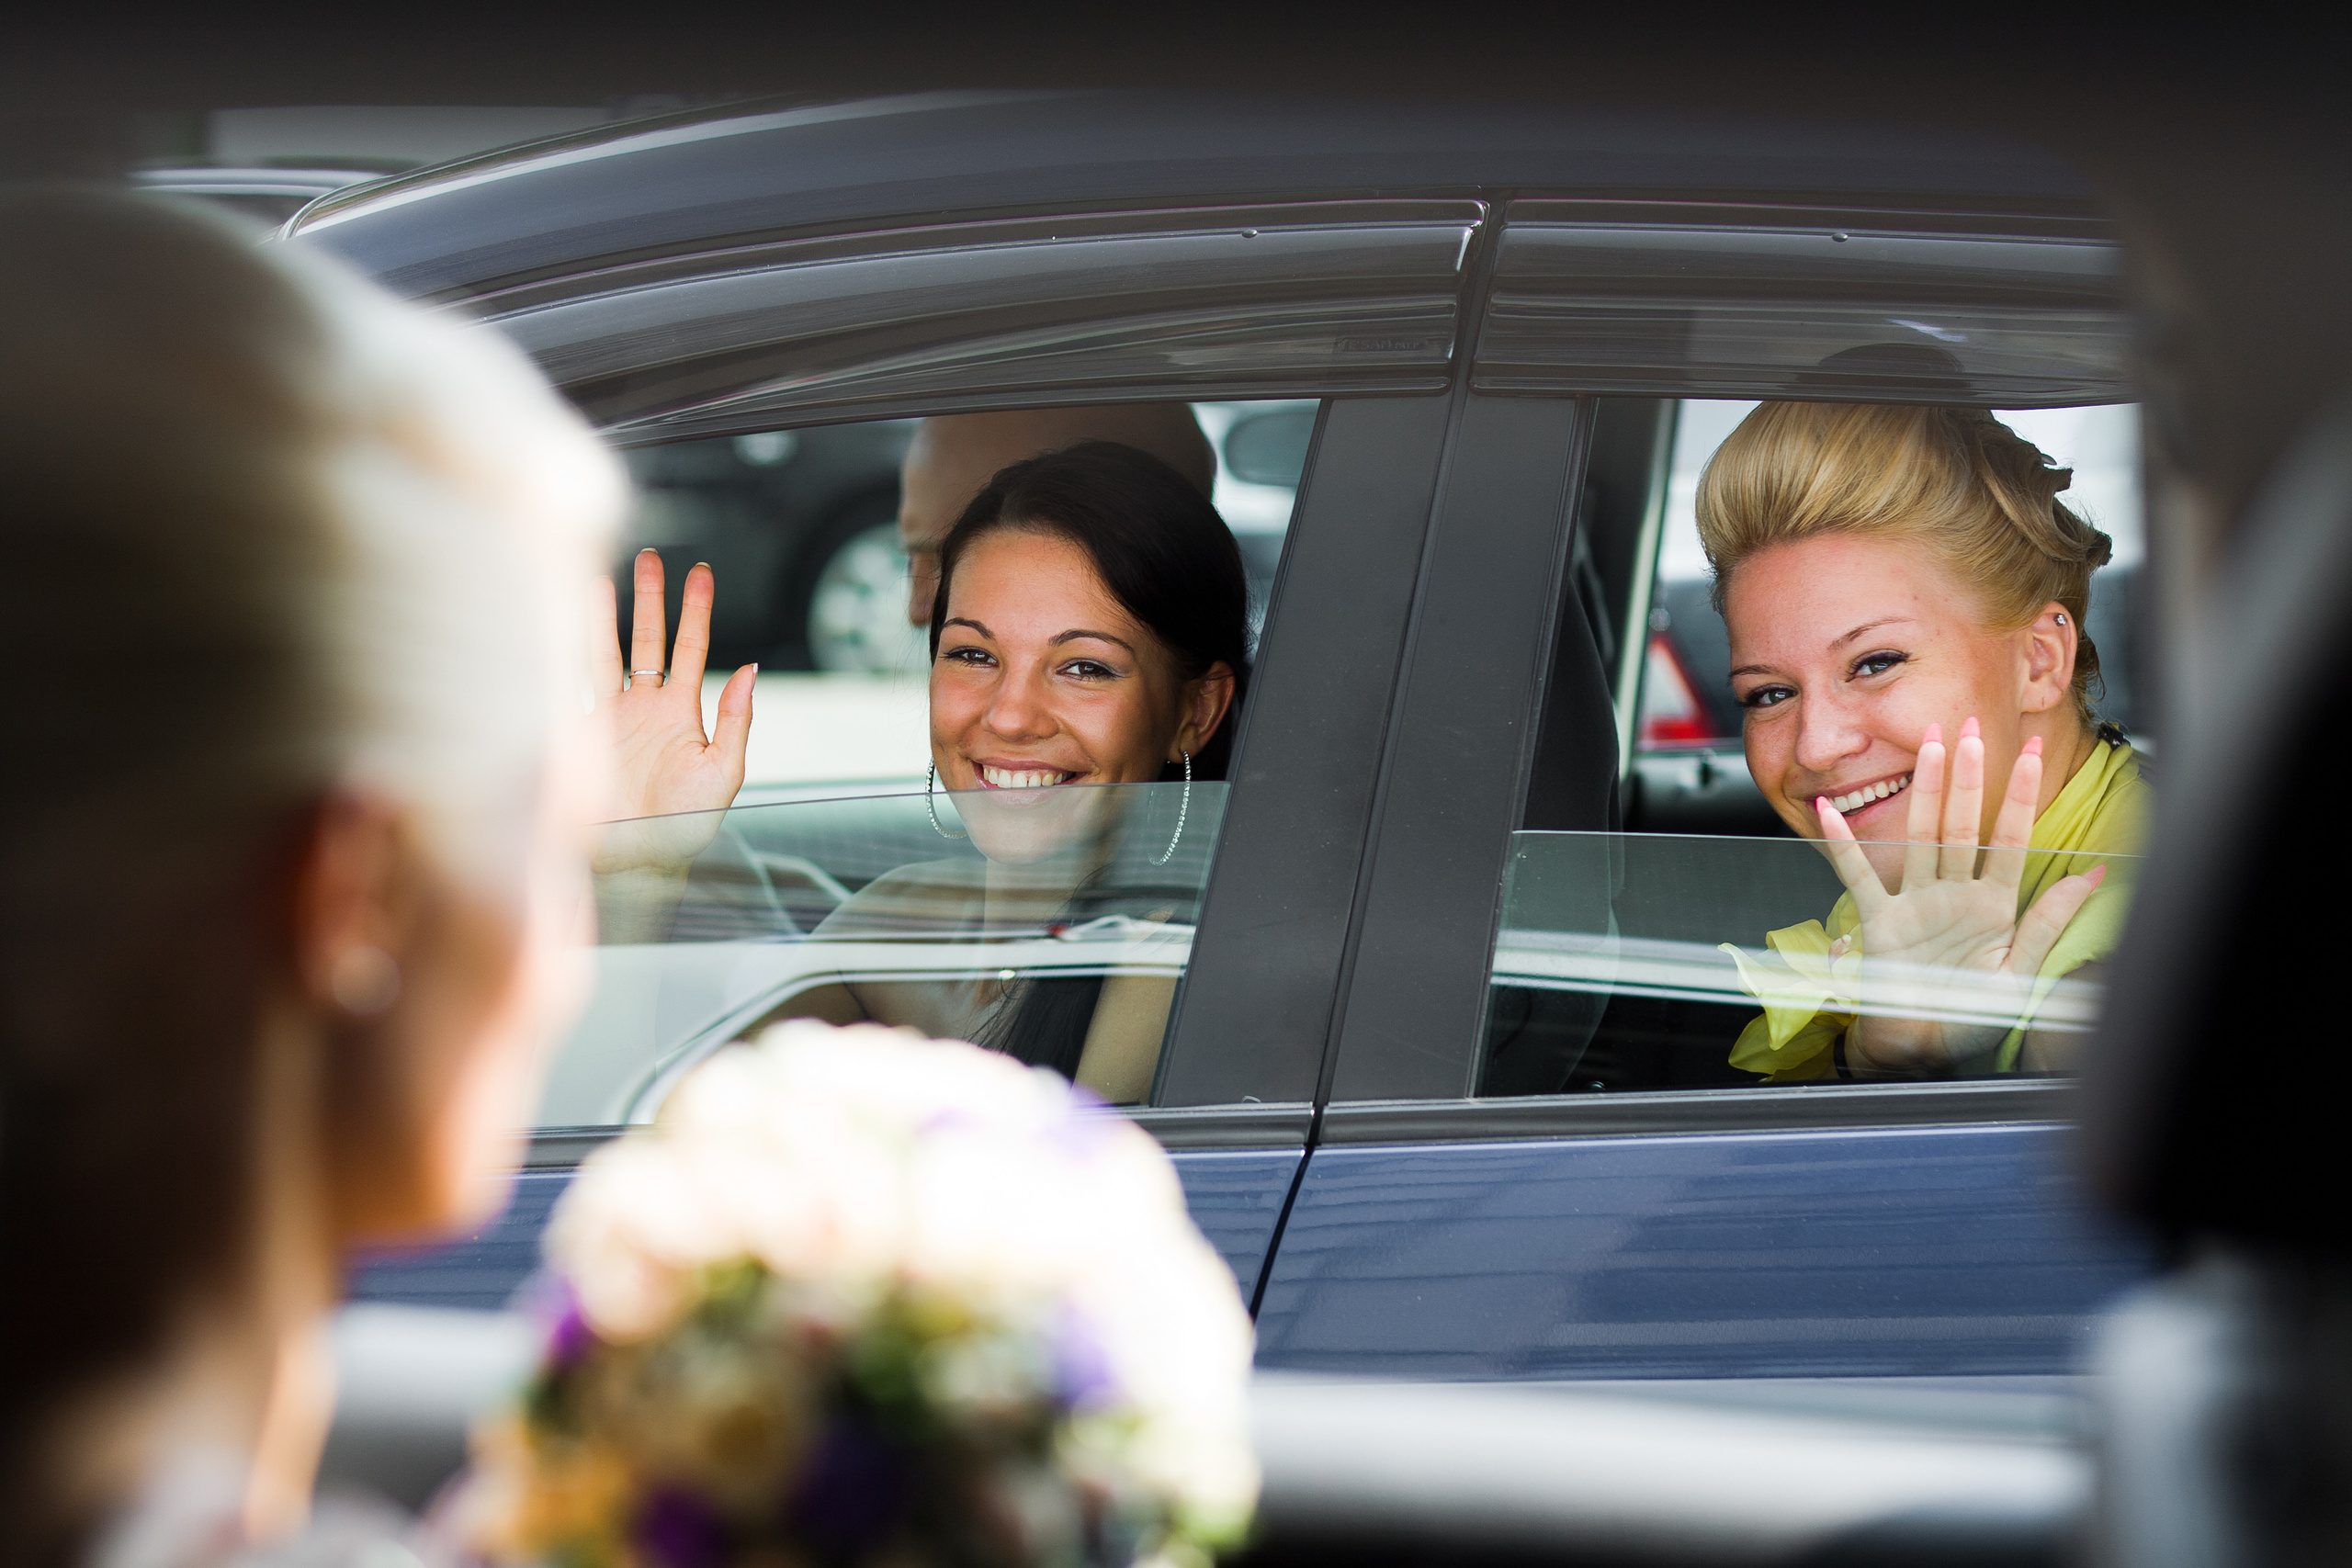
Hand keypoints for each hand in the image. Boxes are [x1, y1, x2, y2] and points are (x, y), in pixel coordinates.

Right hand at [591, 549, 754, 875]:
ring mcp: (606, 718)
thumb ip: (736, 721)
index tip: (702, 573)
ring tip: (599, 575)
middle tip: (654, 556)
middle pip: (647, 640)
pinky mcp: (574, 733)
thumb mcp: (723, 773)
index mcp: (680, 714)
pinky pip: (567, 683)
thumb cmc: (683, 827)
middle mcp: (642, 709)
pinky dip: (562, 652)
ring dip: (603, 616)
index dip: (696, 611)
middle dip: (651, 599)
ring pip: (603, 653)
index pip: (691, 649)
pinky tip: (555, 622)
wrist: (635, 864)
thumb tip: (752, 670)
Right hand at [1816, 718, 2103, 1075]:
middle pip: (1961, 824)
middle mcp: (1953, 895)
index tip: (2032, 752)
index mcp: (1992, 906)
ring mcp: (1915, 903)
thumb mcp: (2020, 973)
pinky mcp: (1878, 921)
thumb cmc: (1968, 1014)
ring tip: (1929, 746)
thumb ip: (2048, 922)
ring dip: (1924, 790)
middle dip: (1969, 775)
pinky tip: (1834, 814)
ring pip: (1920, 836)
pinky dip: (1844, 845)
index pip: (2009, 839)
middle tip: (1970, 726)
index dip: (2020, 797)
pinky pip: (1859, 876)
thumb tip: (2094, 876)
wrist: (1920, 1048)